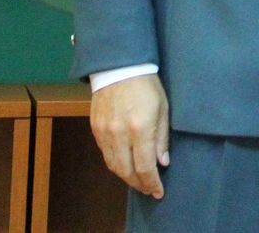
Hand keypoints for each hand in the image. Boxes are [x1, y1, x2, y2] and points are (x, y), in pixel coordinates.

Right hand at [90, 73, 169, 197]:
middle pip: (127, 171)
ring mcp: (105, 132)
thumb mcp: (163, 108)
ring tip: (138, 180)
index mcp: (140, 128)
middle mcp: (120, 134)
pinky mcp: (95, 128)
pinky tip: (125, 163)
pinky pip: (105, 154)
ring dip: (126, 177)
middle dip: (139, 184)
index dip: (152, 183)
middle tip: (149, 189)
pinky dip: (115, 163)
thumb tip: (163, 162)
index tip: (159, 192)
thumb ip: (161, 138)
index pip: (145, 167)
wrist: (119, 66)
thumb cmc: (147, 85)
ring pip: (113, 165)